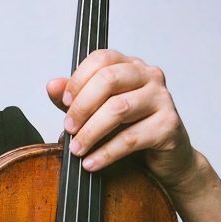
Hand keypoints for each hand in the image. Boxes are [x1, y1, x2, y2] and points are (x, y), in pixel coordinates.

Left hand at [46, 49, 199, 190]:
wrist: (166, 159)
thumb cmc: (130, 130)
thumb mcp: (97, 112)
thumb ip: (75, 98)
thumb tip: (52, 85)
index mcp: (131, 66)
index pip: (102, 59)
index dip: (78, 79)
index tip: (64, 102)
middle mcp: (149, 76)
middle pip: (109, 79)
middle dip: (82, 106)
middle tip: (68, 128)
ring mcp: (162, 99)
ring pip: (119, 108)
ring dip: (91, 132)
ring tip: (76, 150)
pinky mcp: (168, 125)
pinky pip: (130, 138)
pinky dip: (106, 153)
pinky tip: (91, 163)